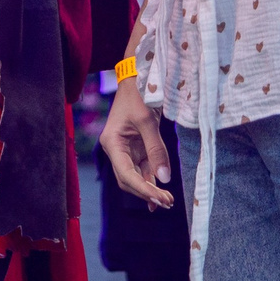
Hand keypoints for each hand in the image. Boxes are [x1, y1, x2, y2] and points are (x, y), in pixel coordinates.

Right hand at [101, 82, 175, 209]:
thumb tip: (164, 178)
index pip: (125, 173)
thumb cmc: (139, 95)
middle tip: (167, 202)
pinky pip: (142, 168)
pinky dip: (151, 179)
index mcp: (112, 143)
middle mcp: (115, 149)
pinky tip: (160, 193)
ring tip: (167, 201)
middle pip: (128, 179)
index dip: (142, 188)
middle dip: (146, 192)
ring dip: (150, 188)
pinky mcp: (135, 148)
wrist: (138, 78)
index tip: (159, 199)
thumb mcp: (148, 121)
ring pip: (135, 176)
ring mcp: (124, 150)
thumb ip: (156, 150)